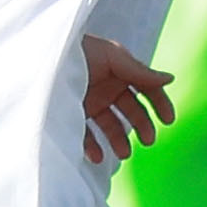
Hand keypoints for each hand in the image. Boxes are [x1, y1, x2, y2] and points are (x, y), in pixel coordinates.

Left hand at [80, 36, 174, 165]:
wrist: (36, 59)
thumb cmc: (75, 50)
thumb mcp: (110, 56)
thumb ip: (139, 71)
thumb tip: (171, 79)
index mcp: (118, 70)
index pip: (146, 87)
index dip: (159, 103)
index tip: (168, 120)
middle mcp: (106, 87)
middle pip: (131, 110)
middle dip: (142, 126)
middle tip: (149, 141)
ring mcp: (89, 103)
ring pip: (110, 125)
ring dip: (119, 140)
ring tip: (123, 154)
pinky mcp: (70, 116)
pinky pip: (85, 136)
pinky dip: (93, 147)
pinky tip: (98, 156)